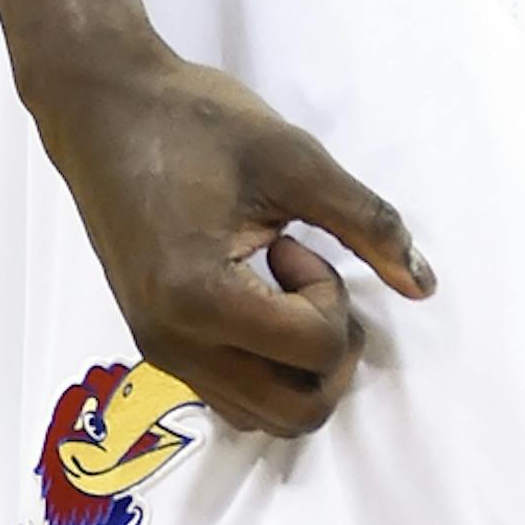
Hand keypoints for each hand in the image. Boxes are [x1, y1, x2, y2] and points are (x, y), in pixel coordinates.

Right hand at [29, 33, 434, 439]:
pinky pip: (229, 394)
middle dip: (328, 352)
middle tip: (313, 279)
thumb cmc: (194, 121)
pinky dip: (263, 365)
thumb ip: (366, 223)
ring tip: (280, 285)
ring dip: (296, 364)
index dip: (333, 295)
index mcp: (199, 299)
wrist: (101, 108)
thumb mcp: (294, 159)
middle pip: (294, 413)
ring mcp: (159, 352)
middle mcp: (173, 345)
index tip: (298, 240)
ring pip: (262, 416)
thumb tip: (423, 284)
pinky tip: (256, 294)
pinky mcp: (154, 345)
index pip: (314, 350)